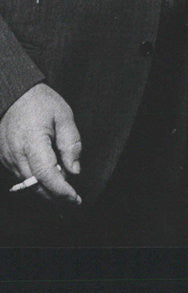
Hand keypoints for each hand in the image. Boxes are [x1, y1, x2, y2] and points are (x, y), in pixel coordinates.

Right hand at [0, 84, 81, 203]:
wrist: (14, 94)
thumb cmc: (41, 103)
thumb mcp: (64, 116)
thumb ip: (71, 143)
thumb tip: (74, 170)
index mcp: (33, 141)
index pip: (46, 175)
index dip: (61, 190)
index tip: (75, 198)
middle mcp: (16, 154)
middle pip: (35, 185)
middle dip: (55, 195)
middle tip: (73, 198)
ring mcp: (7, 158)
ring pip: (27, 184)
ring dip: (45, 189)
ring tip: (64, 186)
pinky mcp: (3, 158)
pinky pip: (21, 176)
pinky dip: (35, 180)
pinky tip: (49, 175)